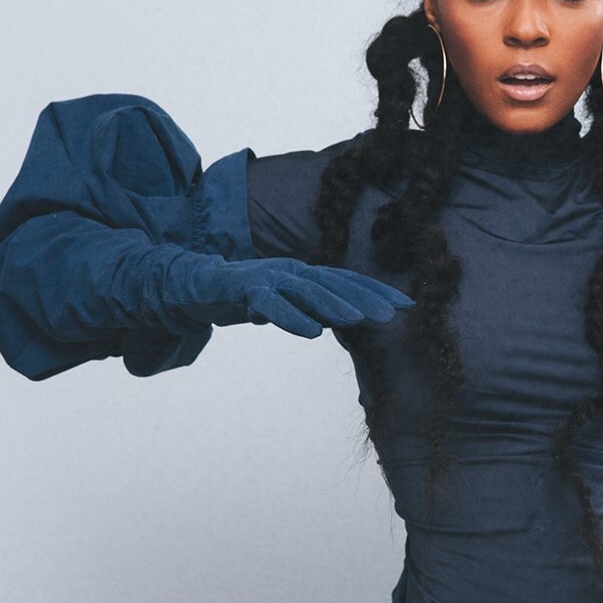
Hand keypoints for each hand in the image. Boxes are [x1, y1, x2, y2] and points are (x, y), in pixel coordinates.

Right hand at [159, 254, 413, 336]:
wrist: (194, 285)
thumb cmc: (246, 297)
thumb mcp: (287, 305)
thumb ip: (313, 309)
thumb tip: (345, 320)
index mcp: (305, 274)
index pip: (348, 281)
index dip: (377, 291)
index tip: (408, 305)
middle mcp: (291, 270)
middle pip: (335, 282)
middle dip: (366, 296)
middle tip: (393, 313)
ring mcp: (268, 277)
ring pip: (307, 290)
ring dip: (335, 304)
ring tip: (361, 320)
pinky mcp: (243, 289)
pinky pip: (270, 304)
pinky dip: (292, 316)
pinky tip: (312, 332)